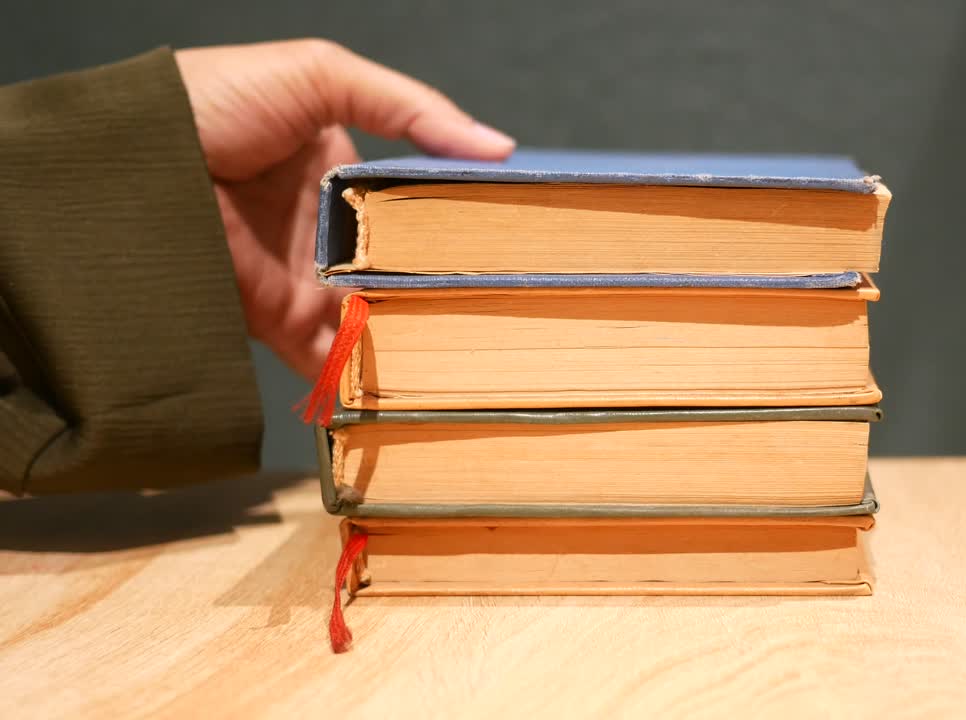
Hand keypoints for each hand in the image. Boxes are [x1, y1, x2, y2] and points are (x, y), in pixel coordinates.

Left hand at [175, 39, 514, 378]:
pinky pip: (331, 354)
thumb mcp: (321, 76)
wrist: (134, 157)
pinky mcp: (278, 319)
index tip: (513, 244)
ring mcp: (306, 278)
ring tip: (471, 354)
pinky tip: (409, 381)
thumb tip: (497, 147)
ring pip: (376, 318)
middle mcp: (330, 230)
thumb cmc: (218, 99)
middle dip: (445, 293)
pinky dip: (364, 374)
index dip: (462, 225)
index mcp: (344, 173)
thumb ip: (411, 108)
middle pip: (402, 272)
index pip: (417, 207)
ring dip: (414, 338)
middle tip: (503, 310)